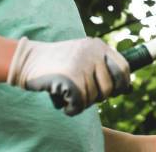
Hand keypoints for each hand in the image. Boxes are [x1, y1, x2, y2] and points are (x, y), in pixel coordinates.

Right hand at [7, 37, 129, 115]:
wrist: (27, 59)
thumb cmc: (56, 61)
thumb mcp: (82, 55)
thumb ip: (101, 67)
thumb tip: (127, 88)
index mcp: (98, 46)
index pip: (123, 67)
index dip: (122, 83)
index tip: (116, 91)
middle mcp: (93, 53)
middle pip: (110, 87)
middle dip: (99, 96)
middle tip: (84, 94)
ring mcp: (82, 65)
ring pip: (93, 97)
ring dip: (82, 102)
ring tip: (68, 93)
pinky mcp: (71, 79)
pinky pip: (80, 104)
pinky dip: (72, 109)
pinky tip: (64, 103)